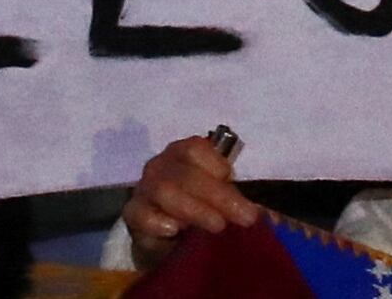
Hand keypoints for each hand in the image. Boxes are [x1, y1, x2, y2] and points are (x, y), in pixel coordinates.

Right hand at [121, 136, 262, 261]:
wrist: (169, 243)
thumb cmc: (199, 212)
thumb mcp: (219, 202)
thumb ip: (232, 198)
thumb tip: (258, 210)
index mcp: (184, 154)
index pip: (195, 148)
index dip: (214, 161)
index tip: (231, 177)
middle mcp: (162, 166)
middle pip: (185, 172)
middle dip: (217, 194)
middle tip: (245, 217)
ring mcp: (144, 189)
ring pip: (163, 189)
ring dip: (193, 208)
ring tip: (216, 226)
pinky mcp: (132, 215)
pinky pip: (139, 213)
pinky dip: (157, 221)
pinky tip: (175, 231)